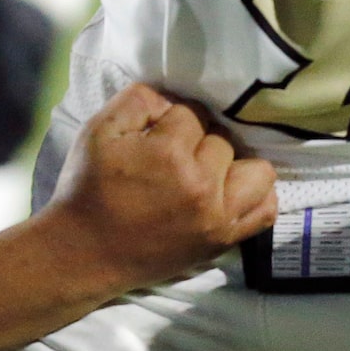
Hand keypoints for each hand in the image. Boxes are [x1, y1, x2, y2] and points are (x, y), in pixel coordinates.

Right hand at [44, 84, 281, 288]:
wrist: (84, 253)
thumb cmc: (87, 188)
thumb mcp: (99, 129)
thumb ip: (139, 99)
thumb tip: (173, 97)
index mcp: (168, 153)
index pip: (192, 112)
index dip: (171, 119)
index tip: (154, 134)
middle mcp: (201, 185)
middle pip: (223, 138)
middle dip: (200, 139)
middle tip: (173, 155)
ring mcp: (217, 217)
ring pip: (258, 170)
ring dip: (236, 164)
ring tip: (209, 170)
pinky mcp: (223, 240)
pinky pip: (265, 210)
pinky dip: (255, 195)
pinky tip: (231, 190)